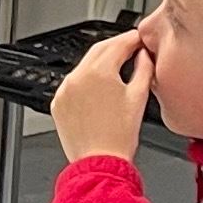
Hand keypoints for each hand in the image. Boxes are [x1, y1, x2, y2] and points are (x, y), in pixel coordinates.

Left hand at [50, 29, 153, 162]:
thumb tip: (144, 56)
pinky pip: (73, 83)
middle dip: (116, 47)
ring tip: (118, 68)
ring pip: (84, 66)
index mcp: (98, 72)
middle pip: (99, 50)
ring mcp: (65, 90)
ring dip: (101, 63)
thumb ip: (144, 69)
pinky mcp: (58, 103)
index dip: (132, 39)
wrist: (99, 163)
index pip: (118, 44)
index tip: (140, 39)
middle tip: (131, 48)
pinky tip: (100, 88)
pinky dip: (87, 80)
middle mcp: (77, 78)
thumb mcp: (139, 97)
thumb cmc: (119, 137)